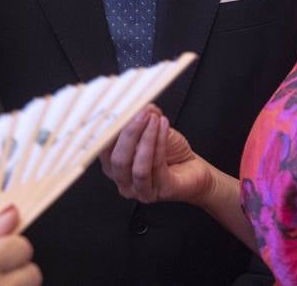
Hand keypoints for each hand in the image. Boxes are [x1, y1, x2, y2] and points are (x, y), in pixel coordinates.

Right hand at [99, 106, 214, 205]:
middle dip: (128, 133)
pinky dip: (160, 142)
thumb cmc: (170, 152)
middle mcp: (123, 180)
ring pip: (136, 165)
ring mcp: (140, 190)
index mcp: (113, 165)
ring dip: (146, 138)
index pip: (102, 149)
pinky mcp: (160, 192)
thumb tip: (140, 104)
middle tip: (140, 113)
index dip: (109, 129)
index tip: (119, 109)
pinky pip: (156, 166)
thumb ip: (144, 118)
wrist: (193, 170)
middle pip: (117, 159)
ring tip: (154, 119)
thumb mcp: (152, 130)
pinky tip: (164, 126)